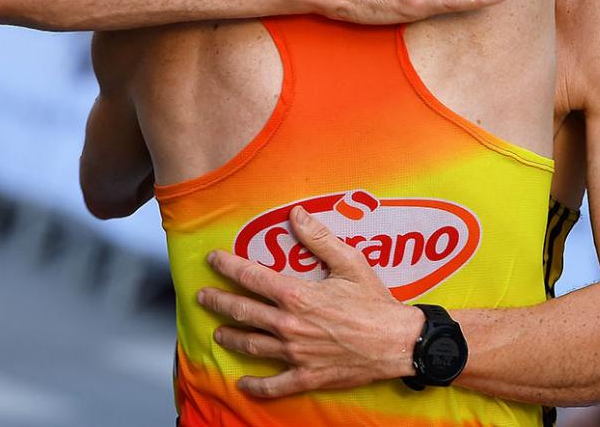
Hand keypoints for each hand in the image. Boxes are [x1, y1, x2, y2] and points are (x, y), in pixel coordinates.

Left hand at [198, 206, 424, 397]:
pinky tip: (243, 382)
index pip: (251, 277)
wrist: (397, 342)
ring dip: (230, 336)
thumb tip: (296, 214)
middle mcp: (289, 325)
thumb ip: (319, 238)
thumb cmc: (375, 302)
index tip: (213, 260)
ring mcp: (295, 353)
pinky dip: (256, 384)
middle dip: (218, 302)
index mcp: (297, 295)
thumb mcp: (349, 262)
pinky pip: (274, 384)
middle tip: (203, 297)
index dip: (228, 267)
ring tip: (218, 332)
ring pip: (251, 345)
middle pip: (242, 311)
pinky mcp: (306, 376)